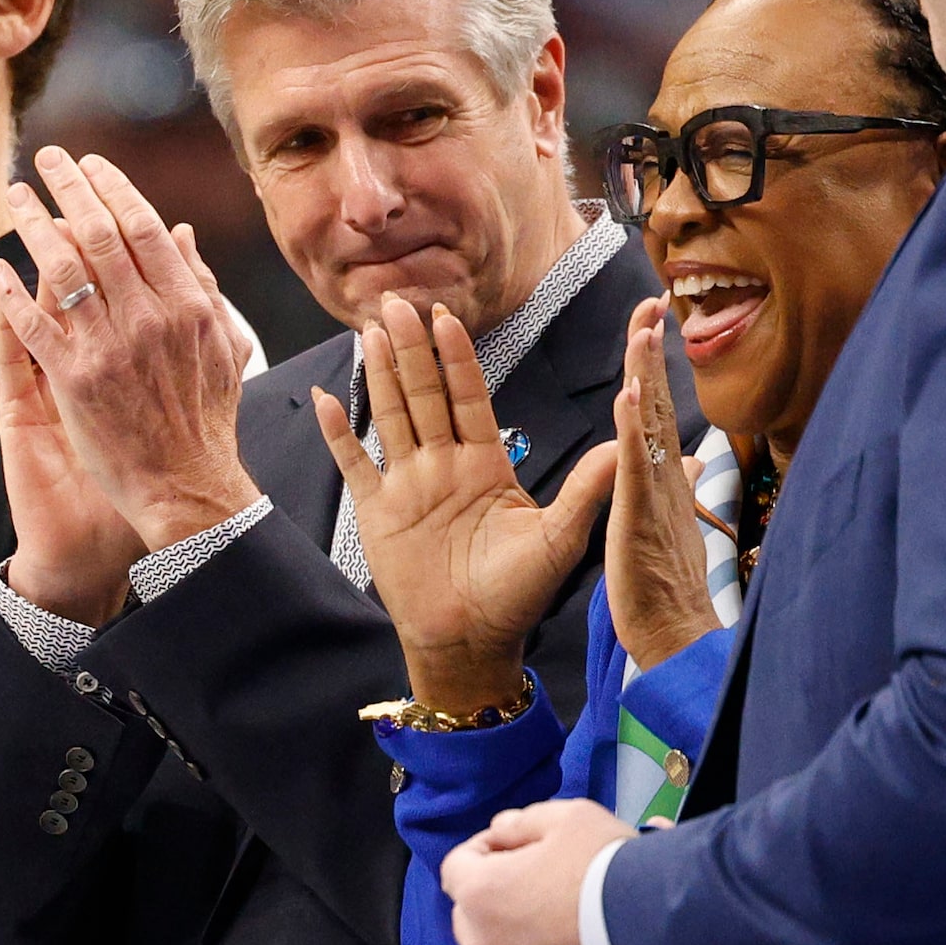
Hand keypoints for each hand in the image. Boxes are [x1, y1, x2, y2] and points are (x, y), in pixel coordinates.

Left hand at [0, 147, 259, 549]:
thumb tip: (180, 233)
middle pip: (98, 234)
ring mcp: (108, 348)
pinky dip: (10, 292)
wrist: (186, 489)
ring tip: (15, 198)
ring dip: (34, 226)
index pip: (143, 227)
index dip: (113, 188)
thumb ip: (202, 288)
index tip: (92, 164)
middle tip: (47, 160)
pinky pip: (34, 324)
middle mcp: (147, 318)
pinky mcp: (73, 380)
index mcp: (186, 306)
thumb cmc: (207, 421)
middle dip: (69, 188)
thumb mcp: (223, 348)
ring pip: (61, 269)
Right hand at [313, 295, 613, 711]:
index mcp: (485, 463)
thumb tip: (621, 444)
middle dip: (410, 347)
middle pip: (423, 393)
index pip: (468, 396)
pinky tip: (324, 398)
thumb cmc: (517, 596)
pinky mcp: (377, 512)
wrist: (470, 644)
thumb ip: (586, 488)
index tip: (446, 315)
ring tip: (367, 329)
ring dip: (378, 373)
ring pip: (390, 415)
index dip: (455, 356)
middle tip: (394, 300)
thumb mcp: (558, 539)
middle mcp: (443, 465)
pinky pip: (354, 464)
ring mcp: (407, 485)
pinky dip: (338, 433)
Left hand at [440, 798, 636, 944]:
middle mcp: (482, 944)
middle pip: (470, 916)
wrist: (658, 934)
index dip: (485, 851)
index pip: (457, 867)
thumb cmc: (610, 870)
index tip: (513, 849)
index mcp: (480, 892)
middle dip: (495, 898)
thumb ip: (522, 822)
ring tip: (556, 932)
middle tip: (541, 887)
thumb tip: (501, 831)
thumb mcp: (569, 818)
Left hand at [605, 298, 719, 668]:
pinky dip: (635, 426)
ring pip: (648, 424)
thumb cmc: (665, 588)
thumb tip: (693, 462)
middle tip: (651, 300)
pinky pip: (636, 465)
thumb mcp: (666, 525)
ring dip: (645, 373)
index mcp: (661, 478)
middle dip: (651, 350)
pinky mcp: (643, 516)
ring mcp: (656, 495)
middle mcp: (664, 478)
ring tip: (641, 330)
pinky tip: (631, 392)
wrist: (675, 637)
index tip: (649, 318)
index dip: (651, 363)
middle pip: (655, 402)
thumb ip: (676, 488)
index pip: (653, 409)